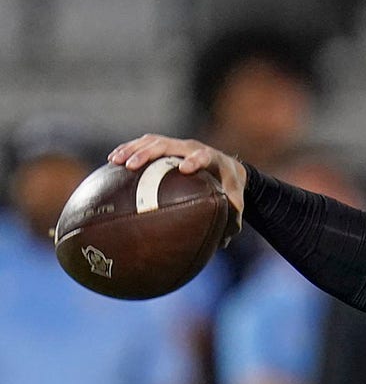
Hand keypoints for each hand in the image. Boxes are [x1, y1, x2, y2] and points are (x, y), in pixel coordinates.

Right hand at [108, 134, 245, 243]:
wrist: (228, 167)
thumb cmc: (230, 187)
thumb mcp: (236, 201)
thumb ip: (233, 218)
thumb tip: (224, 242)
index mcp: (212, 158)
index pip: (204, 155)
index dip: (195, 160)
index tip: (184, 169)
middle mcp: (191, 147)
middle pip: (168, 144)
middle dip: (149, 153)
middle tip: (131, 165)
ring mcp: (177, 145)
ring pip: (153, 141)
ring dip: (132, 149)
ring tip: (114, 160)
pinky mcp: (166, 146)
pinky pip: (145, 144)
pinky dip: (129, 149)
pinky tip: (112, 161)